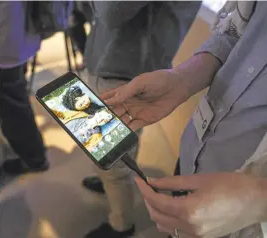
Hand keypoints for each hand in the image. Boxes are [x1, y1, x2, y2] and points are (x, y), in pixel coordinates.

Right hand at [101, 53, 220, 130]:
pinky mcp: (144, 120)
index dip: (100, 103)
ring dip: (114, 126)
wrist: (177, 87)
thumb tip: (110, 100)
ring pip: (121, 120)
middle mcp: (128, 103)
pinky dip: (126, 131)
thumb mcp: (140, 82)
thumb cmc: (158, 80)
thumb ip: (126, 91)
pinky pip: (133, 127)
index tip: (89, 109)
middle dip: (105, 117)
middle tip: (94, 124)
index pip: (109, 98)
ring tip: (104, 132)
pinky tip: (119, 135)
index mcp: (125, 92)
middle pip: (113, 112)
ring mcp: (136, 112)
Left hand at [135, 173, 266, 237]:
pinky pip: (177, 232)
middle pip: (157, 216)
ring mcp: (196, 237)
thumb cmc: (229, 184)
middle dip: (148, 200)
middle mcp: (190, 228)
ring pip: (165, 227)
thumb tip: (153, 181)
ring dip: (156, 211)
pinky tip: (171, 208)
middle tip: (147, 186)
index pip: (157, 201)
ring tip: (157, 196)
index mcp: (189, 211)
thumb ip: (172, 182)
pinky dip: (168, 220)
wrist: (255, 201)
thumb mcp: (198, 179)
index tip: (138, 179)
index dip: (144, 190)